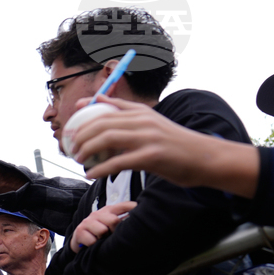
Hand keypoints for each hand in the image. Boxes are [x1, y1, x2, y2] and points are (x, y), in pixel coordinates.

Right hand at [69, 201, 135, 251]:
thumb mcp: (110, 225)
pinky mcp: (79, 232)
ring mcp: (87, 222)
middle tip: (110, 235)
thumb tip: (138, 219)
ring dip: (103, 239)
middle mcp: (97, 214)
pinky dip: (94, 245)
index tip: (142, 211)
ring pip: (102, 231)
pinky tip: (93, 244)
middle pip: (113, 220)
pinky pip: (92, 240)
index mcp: (108, 210)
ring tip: (100, 240)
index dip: (133, 208)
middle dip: (114, 230)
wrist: (78, 241)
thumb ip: (122, 220)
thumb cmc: (98, 233)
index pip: (123, 206)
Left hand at [70, 95, 260, 196]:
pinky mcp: (151, 157)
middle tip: (70, 148)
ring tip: (78, 160)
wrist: (205, 158)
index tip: (68, 128)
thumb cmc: (174, 144)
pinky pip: (118, 162)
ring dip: (87, 150)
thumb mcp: (152, 122)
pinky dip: (100, 170)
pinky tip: (91, 176)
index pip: (105, 109)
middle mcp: (144, 121)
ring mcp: (148, 138)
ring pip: (107, 139)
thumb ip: (125, 111)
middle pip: (102, 123)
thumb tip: (98, 98)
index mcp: (142, 112)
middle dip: (80, 136)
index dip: (82, 117)